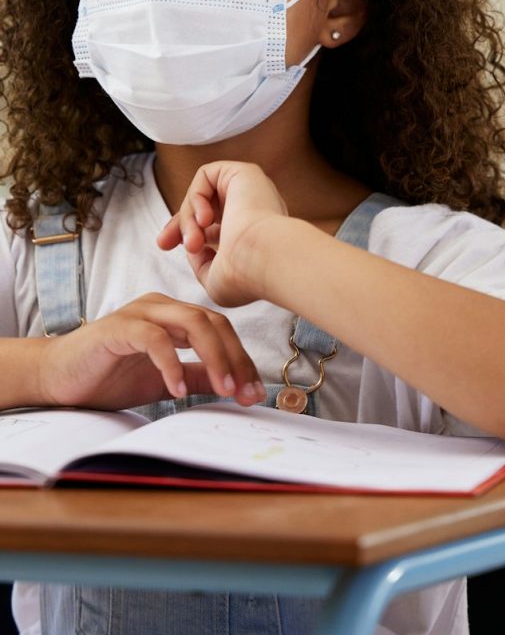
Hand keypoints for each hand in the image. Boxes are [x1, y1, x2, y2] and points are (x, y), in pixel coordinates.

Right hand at [39, 293, 265, 410]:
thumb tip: (235, 386)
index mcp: (175, 316)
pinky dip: (171, 363)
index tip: (255, 393)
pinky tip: (177, 389)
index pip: (221, 330)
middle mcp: (162, 307)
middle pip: (214, 323)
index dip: (242, 360)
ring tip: (223, 389)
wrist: (54, 379)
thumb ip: (196, 375)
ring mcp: (140, 313)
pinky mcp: (118, 327)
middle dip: (235, 359)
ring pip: (193, 323)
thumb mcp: (163, 380)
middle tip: (245, 393)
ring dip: (214, 357)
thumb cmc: (108, 377)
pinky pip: (154, 338)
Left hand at [157, 161, 287, 307]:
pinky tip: (204, 219)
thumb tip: (194, 247)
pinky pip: (206, 176)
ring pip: (204, 194)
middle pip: (207, 206)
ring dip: (188, 218)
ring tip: (193, 242)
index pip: (217, 225)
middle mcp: (256, 209)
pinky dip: (196, 196)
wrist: (261, 257)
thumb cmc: (245, 275)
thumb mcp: (216, 279)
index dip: (189, 232)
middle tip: (164, 243)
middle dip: (180, 224)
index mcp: (255, 233)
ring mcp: (253, 190)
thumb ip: (202, 264)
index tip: (166, 246)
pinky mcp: (246, 172)